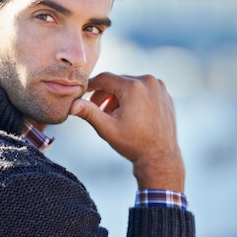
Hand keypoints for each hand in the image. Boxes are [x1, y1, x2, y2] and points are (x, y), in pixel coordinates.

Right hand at [69, 72, 184, 191]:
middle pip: (118, 81)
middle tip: (98, 110)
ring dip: (119, 96)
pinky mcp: (165, 94)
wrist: (160, 157)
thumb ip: (88, 112)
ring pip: (131, 85)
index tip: (82, 93)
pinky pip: (144, 90)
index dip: (91, 85)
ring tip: (114, 114)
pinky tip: (130, 114)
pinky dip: (134, 98)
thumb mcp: (107, 128)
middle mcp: (148, 82)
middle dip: (106, 94)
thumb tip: (71, 105)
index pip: (105, 78)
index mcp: (133, 87)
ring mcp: (159, 87)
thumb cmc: (133, 144)